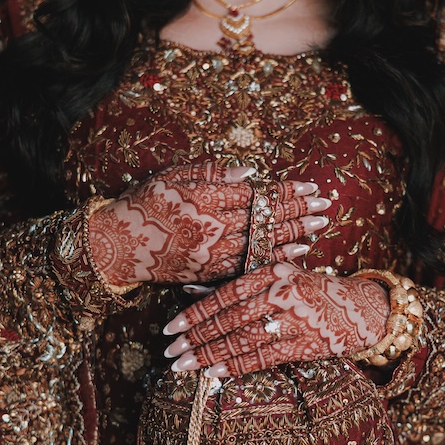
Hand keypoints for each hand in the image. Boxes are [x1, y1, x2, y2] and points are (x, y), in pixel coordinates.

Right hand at [87, 162, 330, 284]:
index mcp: (202, 198)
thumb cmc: (141, 203)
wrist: (117, 246)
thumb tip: (249, 174)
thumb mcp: (171, 176)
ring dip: (293, 235)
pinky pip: (248, 264)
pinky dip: (273, 256)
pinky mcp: (207, 272)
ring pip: (261, 243)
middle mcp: (209, 227)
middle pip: (264, 219)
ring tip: (319, 228)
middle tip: (327, 207)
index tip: (311, 188)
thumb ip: (210, 172)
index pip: (256, 195)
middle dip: (299, 213)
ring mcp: (210, 252)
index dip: (286, 192)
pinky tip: (294, 252)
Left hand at [163, 263, 389, 376]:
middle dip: (195, 337)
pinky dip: (235, 366)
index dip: (195, 312)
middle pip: (229, 318)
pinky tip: (213, 372)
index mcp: (272, 271)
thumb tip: (191, 293)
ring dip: (209, 354)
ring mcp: (295, 319)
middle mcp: (282, 292)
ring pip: (242, 339)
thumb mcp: (278, 278)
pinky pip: (263, 357)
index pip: (225, 294)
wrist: (363, 308)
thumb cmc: (312, 292)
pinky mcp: (306, 344)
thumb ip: (239, 286)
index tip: (171, 328)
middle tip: (170, 351)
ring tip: (184, 365)